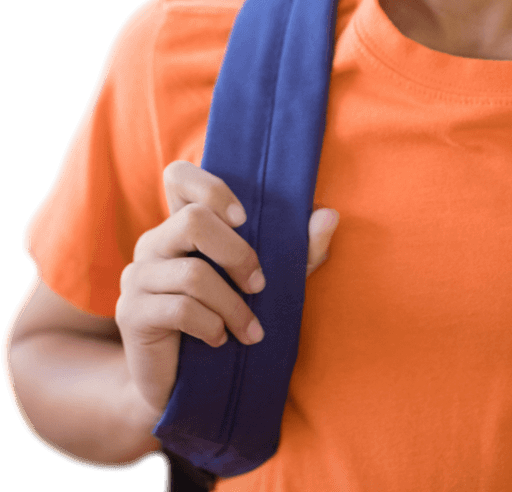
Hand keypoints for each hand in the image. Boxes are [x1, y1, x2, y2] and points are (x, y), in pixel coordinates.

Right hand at [115, 160, 338, 419]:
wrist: (185, 386)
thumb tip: (330, 215)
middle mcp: (153, 243)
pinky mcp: (131, 314)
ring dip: (233, 305)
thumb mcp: (271, 282)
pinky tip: (221, 340)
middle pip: (193, 221)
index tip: (244, 217)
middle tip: (259, 285)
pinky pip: (180, 310)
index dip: (211, 186)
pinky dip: (213, 326)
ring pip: (193, 274)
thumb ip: (300, 251)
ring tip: (251, 330)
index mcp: (182, 225)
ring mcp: (137, 277)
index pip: (178, 176)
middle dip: (238, 254)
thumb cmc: (229, 319)